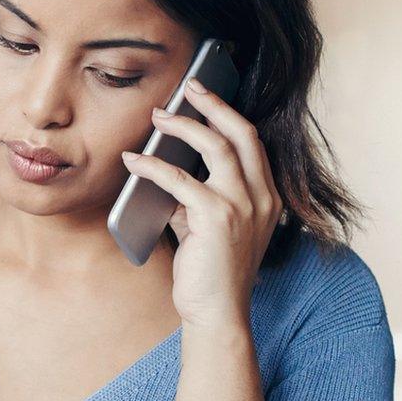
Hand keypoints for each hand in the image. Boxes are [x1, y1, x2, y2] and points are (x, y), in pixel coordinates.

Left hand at [120, 78, 281, 327]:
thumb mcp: (210, 227)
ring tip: (157, 117)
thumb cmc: (211, 273)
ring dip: (183, 126)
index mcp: (267, 197)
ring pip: (216, 147)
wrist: (217, 314)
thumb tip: (168, 168)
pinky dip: (153, 165)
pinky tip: (133, 161)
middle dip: (213, 104)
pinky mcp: (217, 218)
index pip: (252, 143)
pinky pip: (181, 179)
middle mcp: (262, 197)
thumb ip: (198, 198)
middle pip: (242, 133)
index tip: (204, 95)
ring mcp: (243, 206)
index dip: (227, 115)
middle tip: (187, 86)